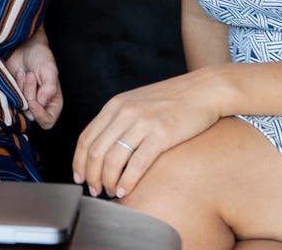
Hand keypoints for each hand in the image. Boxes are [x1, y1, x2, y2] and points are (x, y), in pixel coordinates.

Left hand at [6, 31, 61, 128]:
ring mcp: (25, 101)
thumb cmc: (41, 57)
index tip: (33, 101)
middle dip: (29, 94)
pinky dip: (14, 85)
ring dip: (21, 88)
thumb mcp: (50, 70)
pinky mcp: (13, 95)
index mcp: (53, 103)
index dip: (39, 114)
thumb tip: (41, 103)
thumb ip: (49, 88)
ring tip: (26, 72)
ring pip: (19, 106)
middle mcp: (40, 105)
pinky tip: (19, 73)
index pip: (47, 122)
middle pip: (31, 114)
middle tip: (31, 75)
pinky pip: (10, 99)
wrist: (24, 46)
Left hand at [72, 71, 222, 198]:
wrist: (203, 89)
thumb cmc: (172, 100)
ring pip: (113, 159)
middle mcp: (124, 112)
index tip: (78, 177)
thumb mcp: (137, 102)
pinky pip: (137, 163)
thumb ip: (119, 120)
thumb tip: (103, 147)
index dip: (79, 161)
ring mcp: (142, 123)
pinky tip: (125, 190)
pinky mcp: (161, 134)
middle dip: (91, 175)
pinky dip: (127, 181)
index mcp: (115, 105)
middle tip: (94, 190)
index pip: (86, 137)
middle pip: (96, 151)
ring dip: (107, 181)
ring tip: (109, 192)